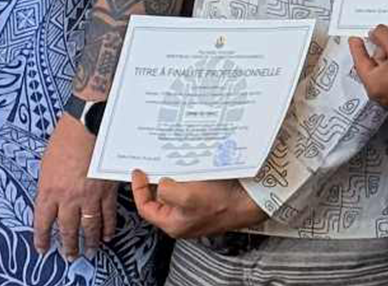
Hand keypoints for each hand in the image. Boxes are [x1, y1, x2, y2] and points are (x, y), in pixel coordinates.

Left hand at [32, 112, 117, 260]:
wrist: (87, 125)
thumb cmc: (64, 140)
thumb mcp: (46, 165)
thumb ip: (48, 187)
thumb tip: (49, 200)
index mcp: (48, 191)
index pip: (42, 222)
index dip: (42, 238)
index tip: (43, 249)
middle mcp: (68, 198)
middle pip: (67, 230)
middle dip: (68, 246)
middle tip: (70, 256)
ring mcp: (89, 196)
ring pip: (89, 227)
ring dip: (89, 242)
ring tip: (89, 251)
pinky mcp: (106, 191)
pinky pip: (108, 216)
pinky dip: (107, 228)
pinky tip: (107, 236)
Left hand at [129, 173, 266, 238]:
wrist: (249, 201)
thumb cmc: (221, 203)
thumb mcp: (186, 196)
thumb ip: (166, 191)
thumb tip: (161, 184)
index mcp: (173, 224)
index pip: (145, 208)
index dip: (138, 190)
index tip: (138, 172)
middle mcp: (182, 219)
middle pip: (159, 199)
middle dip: (156, 181)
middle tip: (154, 164)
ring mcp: (194, 210)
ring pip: (175, 191)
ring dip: (172, 176)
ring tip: (171, 163)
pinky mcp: (204, 201)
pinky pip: (189, 188)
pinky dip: (185, 177)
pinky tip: (188, 167)